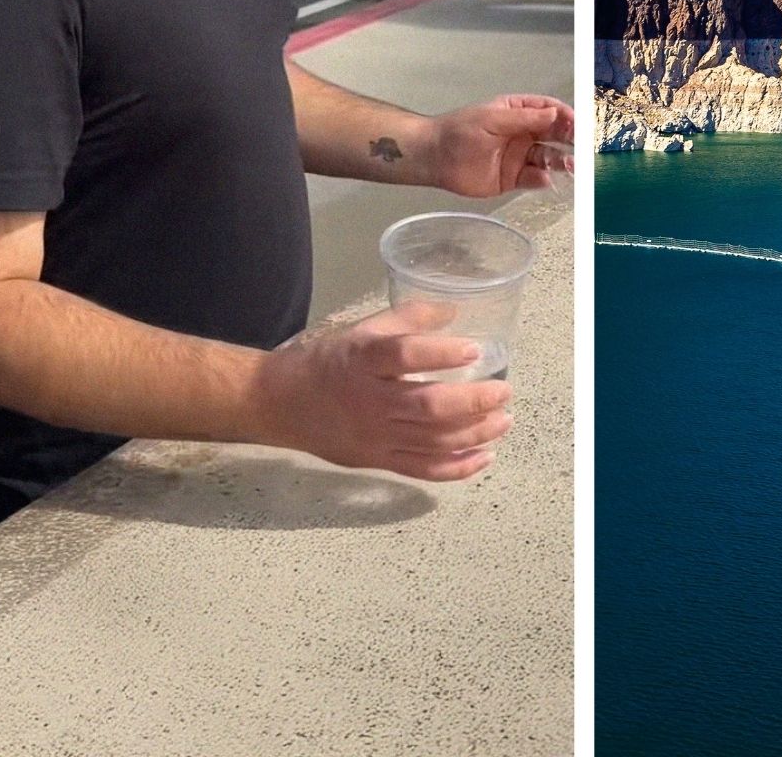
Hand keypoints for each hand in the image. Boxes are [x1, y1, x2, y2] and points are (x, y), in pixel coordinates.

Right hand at [255, 303, 513, 480]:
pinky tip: (484, 456)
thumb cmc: (324, 361)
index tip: (474, 350)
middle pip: (428, 406)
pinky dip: (457, 467)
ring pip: (433, 440)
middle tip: (503, 392)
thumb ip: (406, 319)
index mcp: (361, 361)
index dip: (442, 353)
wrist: (278, 404)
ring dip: (475, 433)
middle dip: (473, 402)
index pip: (405, 356)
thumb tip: (453, 311)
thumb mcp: (358, 330)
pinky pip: (423, 469)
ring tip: (503, 420)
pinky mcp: (377, 461)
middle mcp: (369, 401)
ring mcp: (374, 436)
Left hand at [423, 94, 572, 197]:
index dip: (566, 116)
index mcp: (518, 113)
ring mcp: (519, 157)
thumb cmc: (461, 131)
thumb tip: (556, 113)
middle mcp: (523, 134)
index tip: (580, 123)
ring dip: (562, 161)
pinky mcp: (513, 179)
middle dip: (571, 139)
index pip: (549, 111)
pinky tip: (545, 179)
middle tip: (585, 146)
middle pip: (554, 135)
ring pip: (549, 158)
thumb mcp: (493, 119)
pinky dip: (543, 180)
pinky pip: (534, 179)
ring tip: (572, 166)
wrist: (434, 158)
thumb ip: (525, 119)